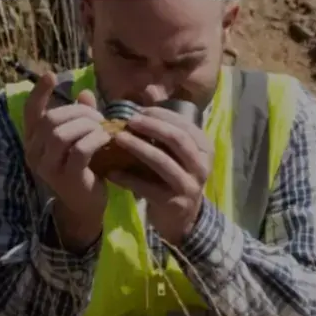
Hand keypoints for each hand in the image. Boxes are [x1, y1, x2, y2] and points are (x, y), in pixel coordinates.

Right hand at [22, 71, 109, 250]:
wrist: (87, 206)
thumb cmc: (83, 168)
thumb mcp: (80, 139)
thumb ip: (80, 117)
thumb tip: (85, 92)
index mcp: (34, 142)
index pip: (30, 113)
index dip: (39, 92)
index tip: (51, 75)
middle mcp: (34, 154)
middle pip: (51, 120)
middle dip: (77, 112)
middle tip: (97, 115)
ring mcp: (48, 168)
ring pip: (61, 134)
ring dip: (86, 125)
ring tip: (103, 127)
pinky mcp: (67, 179)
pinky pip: (79, 151)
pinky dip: (95, 139)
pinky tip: (107, 137)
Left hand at [106, 106, 211, 244]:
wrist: (181, 219)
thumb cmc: (175, 177)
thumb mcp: (176, 153)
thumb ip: (165, 129)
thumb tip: (146, 96)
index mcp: (204, 149)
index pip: (184, 125)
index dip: (161, 115)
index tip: (139, 111)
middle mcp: (201, 166)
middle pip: (177, 139)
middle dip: (151, 126)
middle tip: (128, 121)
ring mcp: (188, 186)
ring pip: (162, 161)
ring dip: (138, 147)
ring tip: (118, 138)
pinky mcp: (172, 203)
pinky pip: (147, 186)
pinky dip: (127, 178)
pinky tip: (110, 172)